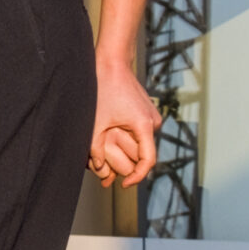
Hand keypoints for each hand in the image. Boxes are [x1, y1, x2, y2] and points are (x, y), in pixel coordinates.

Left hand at [88, 56, 159, 188]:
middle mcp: (152, 123)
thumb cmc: (103, 90)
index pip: (148, 160)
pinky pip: (138, 134)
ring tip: (103, 158)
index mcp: (144, 125)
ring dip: (124, 151)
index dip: (137, 176)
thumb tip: (99, 168)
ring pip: (140, 144)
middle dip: (126, 164)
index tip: (125, 184)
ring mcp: (151, 117)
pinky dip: (126, 140)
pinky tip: (110, 140)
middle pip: (143, 153)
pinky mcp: (145, 114)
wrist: (112, 65)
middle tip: (106, 176)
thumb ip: (96, 148)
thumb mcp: (96, 122)